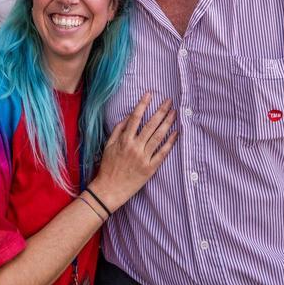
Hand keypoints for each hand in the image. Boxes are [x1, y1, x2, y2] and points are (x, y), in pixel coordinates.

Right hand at [90, 93, 177, 212]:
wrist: (109, 190)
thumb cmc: (108, 167)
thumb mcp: (108, 146)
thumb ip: (118, 130)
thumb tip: (128, 116)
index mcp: (124, 140)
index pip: (135, 118)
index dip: (143, 104)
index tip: (150, 94)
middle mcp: (135, 147)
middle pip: (150, 125)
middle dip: (161, 111)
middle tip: (169, 101)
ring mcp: (143, 158)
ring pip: (158, 137)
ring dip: (167, 123)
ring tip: (174, 113)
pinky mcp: (150, 168)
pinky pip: (162, 153)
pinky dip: (170, 143)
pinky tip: (176, 133)